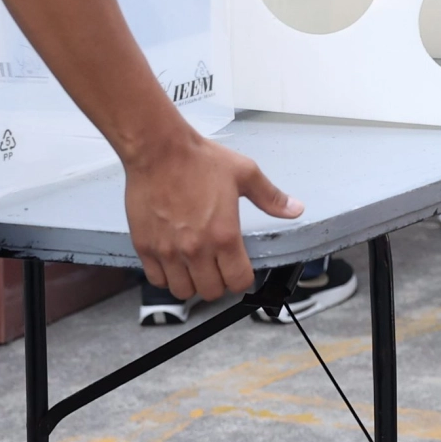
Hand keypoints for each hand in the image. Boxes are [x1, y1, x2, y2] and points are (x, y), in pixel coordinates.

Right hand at [122, 131, 301, 302]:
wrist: (158, 149)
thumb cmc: (198, 160)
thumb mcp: (244, 173)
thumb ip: (271, 197)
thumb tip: (295, 209)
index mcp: (224, 235)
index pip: (238, 282)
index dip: (242, 278)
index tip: (238, 269)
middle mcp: (196, 249)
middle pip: (211, 292)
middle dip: (218, 282)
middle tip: (217, 266)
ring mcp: (169, 251)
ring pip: (183, 291)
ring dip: (192, 282)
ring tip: (194, 266)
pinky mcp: (145, 247)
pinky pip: (157, 280)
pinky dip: (166, 276)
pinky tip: (173, 261)